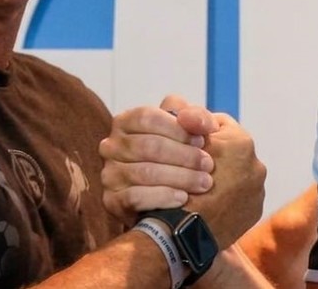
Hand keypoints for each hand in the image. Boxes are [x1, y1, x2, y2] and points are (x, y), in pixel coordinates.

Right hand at [99, 95, 216, 223]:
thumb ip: (196, 117)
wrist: (171, 200)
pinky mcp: (111, 201)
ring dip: (179, 177)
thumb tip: (193, 119)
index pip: (147, 117)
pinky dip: (162, 197)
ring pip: (144, 172)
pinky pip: (135, 197)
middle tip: (208, 165)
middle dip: (184, 156)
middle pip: (148, 146)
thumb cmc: (181, 157)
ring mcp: (109, 174)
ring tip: (202, 182)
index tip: (202, 141)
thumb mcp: (190, 131)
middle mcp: (111, 146)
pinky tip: (182, 198)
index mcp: (126, 122)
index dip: (177, 129)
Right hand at [184, 109, 266, 249]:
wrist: (182, 233)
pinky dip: (227, 196)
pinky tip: (208, 201)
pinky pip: (240, 195)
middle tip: (189, 164)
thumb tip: (181, 104)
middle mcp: (256, 164)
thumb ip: (180, 116)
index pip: (217, 123)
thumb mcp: (173, 140)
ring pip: (236, 172)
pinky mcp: (254, 211)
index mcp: (240, 142)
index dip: (196, 130)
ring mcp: (258, 190)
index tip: (183, 141)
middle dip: (211, 153)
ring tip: (197, 184)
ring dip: (220, 175)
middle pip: (229, 149)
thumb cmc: (175, 182)